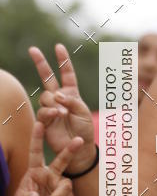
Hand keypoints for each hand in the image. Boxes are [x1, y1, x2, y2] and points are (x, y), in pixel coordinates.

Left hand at [13, 122, 83, 195]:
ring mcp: (60, 184)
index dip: (37, 138)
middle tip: (80, 140)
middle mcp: (51, 174)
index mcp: (36, 170)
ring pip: (65, 187)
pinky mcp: (68, 195)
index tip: (39, 123)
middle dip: (71, 150)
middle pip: (62, 160)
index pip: (36, 152)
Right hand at [29, 43, 95, 172]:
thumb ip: (71, 100)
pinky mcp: (45, 119)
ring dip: (54, 103)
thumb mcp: (83, 111)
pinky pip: (43, 110)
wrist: (78, 148)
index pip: (66, 73)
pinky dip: (50, 111)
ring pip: (45, 96)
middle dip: (40, 63)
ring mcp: (51, 107)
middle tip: (32, 49)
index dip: (62, 60)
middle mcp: (60, 98)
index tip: (58, 46)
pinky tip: (57, 115)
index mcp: (72, 93)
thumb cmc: (84, 130)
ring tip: (63, 114)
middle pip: (48, 77)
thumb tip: (56, 95)